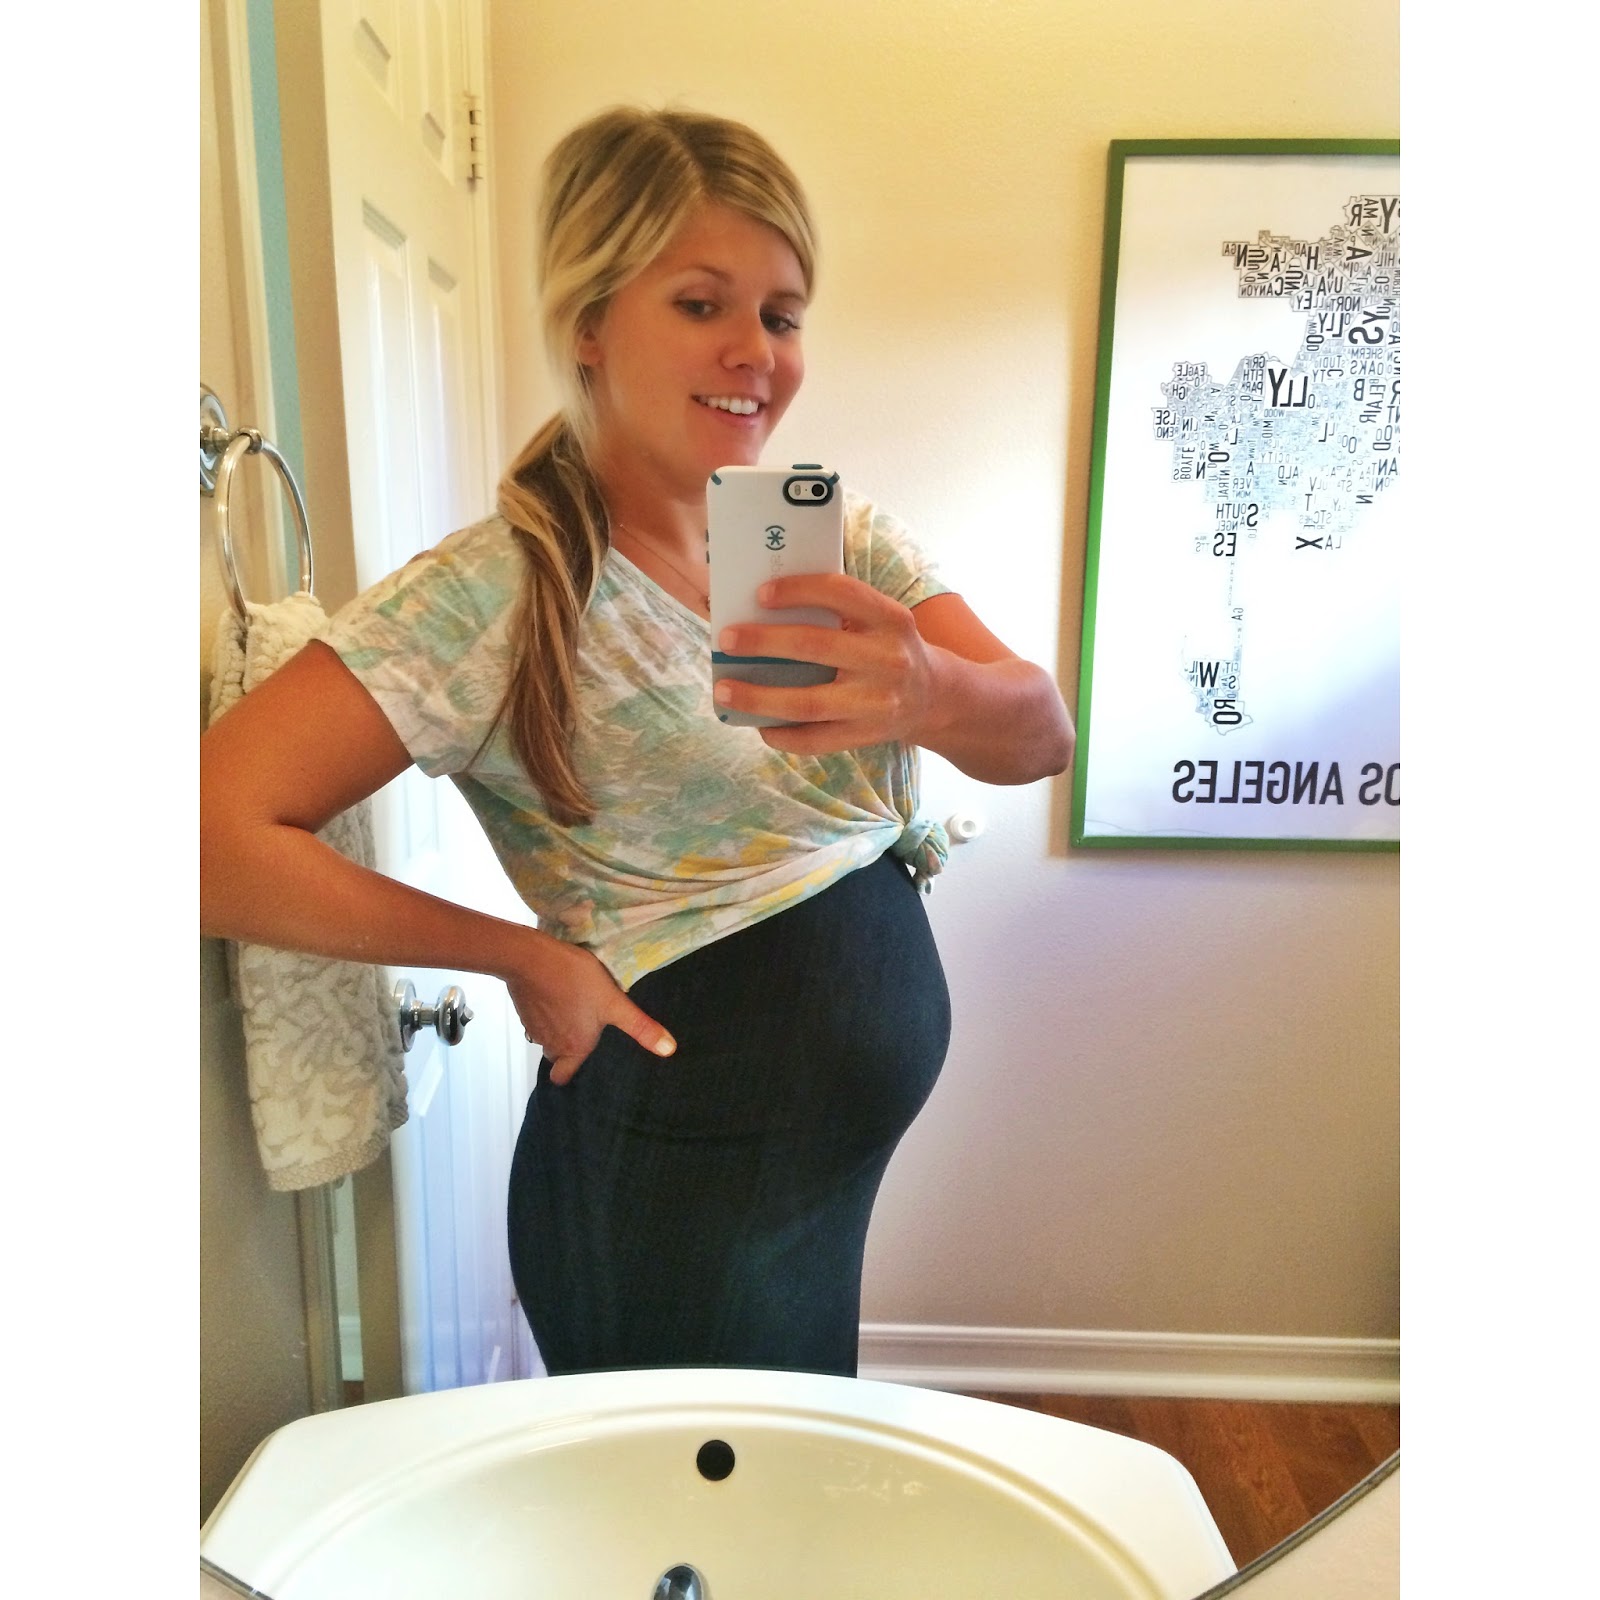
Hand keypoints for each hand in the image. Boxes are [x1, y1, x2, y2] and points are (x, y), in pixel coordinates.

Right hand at [504, 930, 675, 1084]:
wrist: (532, 957)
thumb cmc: (576, 980)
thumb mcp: (614, 1002)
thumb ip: (640, 1027)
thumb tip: (670, 1051)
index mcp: (573, 1047)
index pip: (563, 1076)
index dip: (569, 1073)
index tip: (580, 1065)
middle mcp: (550, 1043)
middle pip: (556, 1056)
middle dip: (567, 1048)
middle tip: (582, 1032)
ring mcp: (532, 1026)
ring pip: (546, 1037)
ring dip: (557, 1027)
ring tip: (573, 1009)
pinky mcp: (523, 1008)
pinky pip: (535, 1018)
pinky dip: (545, 1011)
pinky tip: (557, 994)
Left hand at [713, 573, 940, 755]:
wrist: (934, 697)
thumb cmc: (889, 648)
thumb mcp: (880, 621)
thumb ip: (839, 612)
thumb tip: (763, 612)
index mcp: (890, 618)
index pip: (842, 593)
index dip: (798, 590)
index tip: (760, 594)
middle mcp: (887, 659)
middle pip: (814, 646)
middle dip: (763, 642)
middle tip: (726, 639)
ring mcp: (877, 702)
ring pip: (808, 702)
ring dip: (759, 697)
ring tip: (725, 690)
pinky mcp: (867, 736)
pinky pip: (816, 740)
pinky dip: (782, 735)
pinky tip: (759, 725)